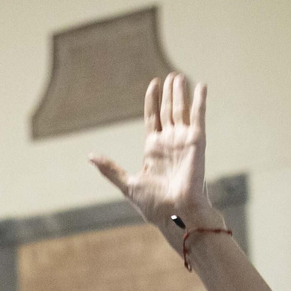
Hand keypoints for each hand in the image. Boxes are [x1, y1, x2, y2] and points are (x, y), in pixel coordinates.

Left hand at [91, 73, 220, 237]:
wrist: (175, 214)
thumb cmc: (153, 205)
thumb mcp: (127, 183)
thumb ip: (110, 168)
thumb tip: (90, 157)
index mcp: (153, 150)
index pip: (153, 118)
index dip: (153, 100)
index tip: (153, 83)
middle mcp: (169, 143)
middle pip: (168, 111)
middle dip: (169, 93)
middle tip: (171, 76)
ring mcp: (183, 141)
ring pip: (181, 110)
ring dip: (181, 93)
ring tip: (179, 76)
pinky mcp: (197, 142)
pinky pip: (198, 117)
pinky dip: (200, 101)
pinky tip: (201, 86)